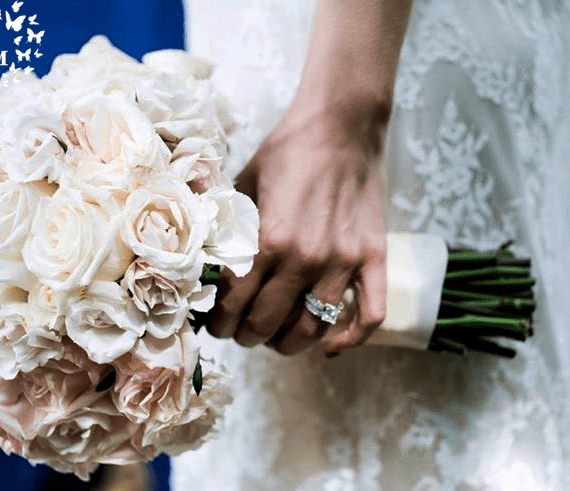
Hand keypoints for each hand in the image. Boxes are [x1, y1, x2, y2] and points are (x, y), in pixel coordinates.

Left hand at [206, 96, 387, 355]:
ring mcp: (344, 260)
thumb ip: (227, 232)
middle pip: (267, 322)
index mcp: (267, 238)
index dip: (219, 322)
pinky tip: (331, 349)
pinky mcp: (372, 257)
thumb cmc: (287, 152)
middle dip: (246, 335)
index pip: (234, 303)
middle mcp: (306, 257)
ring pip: (312, 328)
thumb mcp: (243, 186)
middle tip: (241, 331)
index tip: (216, 324)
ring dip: (286, 343)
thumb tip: (206, 272)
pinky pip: (369, 314)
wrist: (341, 125)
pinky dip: (350, 339)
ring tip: (275, 338)